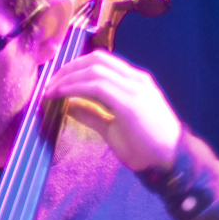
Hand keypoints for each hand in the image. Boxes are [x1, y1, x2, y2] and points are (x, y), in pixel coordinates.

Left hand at [45, 49, 181, 173]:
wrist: (171, 160)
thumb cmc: (145, 146)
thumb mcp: (111, 127)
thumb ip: (91, 114)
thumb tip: (68, 106)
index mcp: (134, 82)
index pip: (102, 62)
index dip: (75, 67)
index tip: (55, 80)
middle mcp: (135, 79)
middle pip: (96, 60)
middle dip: (68, 68)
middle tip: (48, 83)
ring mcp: (135, 88)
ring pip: (95, 70)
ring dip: (67, 78)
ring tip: (49, 90)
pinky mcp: (130, 102)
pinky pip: (98, 87)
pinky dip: (75, 88)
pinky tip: (61, 95)